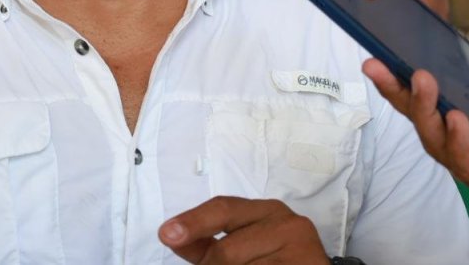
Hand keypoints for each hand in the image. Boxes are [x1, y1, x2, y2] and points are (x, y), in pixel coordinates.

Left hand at [159, 196, 328, 263]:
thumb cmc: (274, 260)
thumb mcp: (242, 246)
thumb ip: (207, 243)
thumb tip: (171, 234)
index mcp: (266, 211)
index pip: (223, 209)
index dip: (193, 222)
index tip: (167, 234)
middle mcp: (287, 223)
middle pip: (228, 251)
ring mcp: (301, 250)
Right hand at [362, 34, 468, 253]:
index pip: (433, 94)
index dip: (404, 75)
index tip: (382, 51)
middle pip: (421, 115)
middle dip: (395, 91)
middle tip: (377, 64)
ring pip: (435, 139)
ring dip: (423, 110)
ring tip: (421, 82)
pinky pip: (466, 164)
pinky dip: (457, 141)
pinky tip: (457, 119)